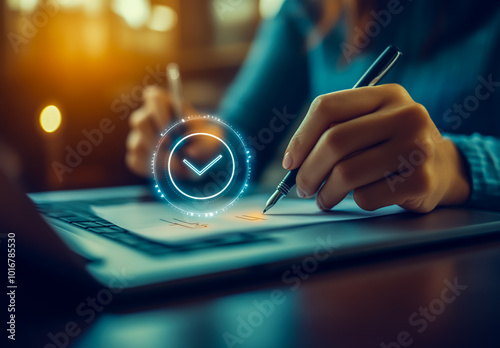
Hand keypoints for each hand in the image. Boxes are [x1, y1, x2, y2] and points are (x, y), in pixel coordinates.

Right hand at [126, 86, 197, 176]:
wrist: (200, 162)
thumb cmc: (205, 143)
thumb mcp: (213, 140)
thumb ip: (205, 144)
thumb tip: (190, 153)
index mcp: (167, 105)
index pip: (153, 96)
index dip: (158, 110)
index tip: (168, 127)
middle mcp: (148, 117)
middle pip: (139, 121)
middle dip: (155, 138)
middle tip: (171, 151)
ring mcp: (139, 136)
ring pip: (137, 144)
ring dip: (157, 158)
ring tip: (178, 166)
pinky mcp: (136, 155)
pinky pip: (136, 161)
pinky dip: (151, 169)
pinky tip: (167, 170)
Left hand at [283, 84, 470, 212]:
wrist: (443, 168)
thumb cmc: (391, 147)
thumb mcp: (371, 125)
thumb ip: (335, 131)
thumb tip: (294, 161)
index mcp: (386, 94)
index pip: (327, 106)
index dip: (301, 137)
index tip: (290, 162)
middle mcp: (406, 115)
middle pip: (334, 141)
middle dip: (308, 171)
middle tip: (302, 187)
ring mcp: (417, 147)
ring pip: (347, 173)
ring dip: (326, 192)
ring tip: (324, 198)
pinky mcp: (421, 180)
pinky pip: (366, 197)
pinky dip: (355, 201)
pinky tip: (360, 197)